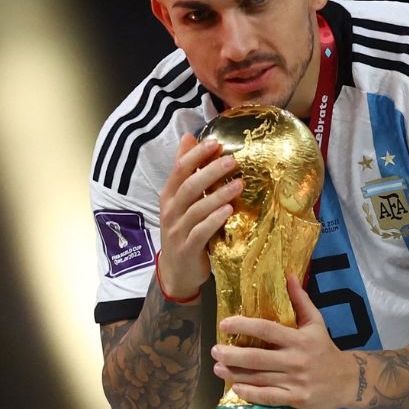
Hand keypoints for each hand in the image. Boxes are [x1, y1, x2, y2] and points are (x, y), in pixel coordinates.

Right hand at [157, 133, 242, 298]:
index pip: (179, 170)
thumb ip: (185, 171)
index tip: (216, 142)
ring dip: (218, 195)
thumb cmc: (183, 230)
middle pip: (189, 186)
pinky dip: (214, 220)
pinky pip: (201, 232)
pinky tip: (229, 211)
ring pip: (197, 208)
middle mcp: (170, 211)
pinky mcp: (188, 248)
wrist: (176, 271)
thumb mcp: (181, 200)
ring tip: (239, 184)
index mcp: (169, 196)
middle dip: (210, 171)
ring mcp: (177, 230)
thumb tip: (189, 137)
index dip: (196, 155)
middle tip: (233, 161)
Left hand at [210, 275, 353, 408]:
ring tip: (217, 367)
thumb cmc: (325, 348)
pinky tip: (235, 387)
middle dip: (232, 354)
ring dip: (235, 373)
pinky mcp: (296, 399)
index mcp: (300, 339)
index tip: (224, 324)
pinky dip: (250, 393)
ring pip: (259, 378)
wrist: (347, 380)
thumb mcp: (316, 322)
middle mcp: (296, 360)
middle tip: (214, 350)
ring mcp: (296, 381)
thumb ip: (301, 300)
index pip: (267, 330)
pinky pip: (268, 397)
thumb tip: (289, 275)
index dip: (244, 326)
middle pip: (257, 357)